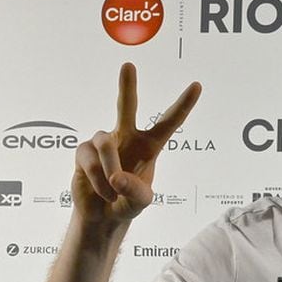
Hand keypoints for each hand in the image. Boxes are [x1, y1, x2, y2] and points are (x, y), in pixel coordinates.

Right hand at [72, 62, 200, 223]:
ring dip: (110, 169)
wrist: (103, 216)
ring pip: (105, 143)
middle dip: (127, 86)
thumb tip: (116, 177)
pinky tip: (102, 191)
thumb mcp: (141, 202)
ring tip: (113, 190)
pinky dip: (97, 179)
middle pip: (127, 107)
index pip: (169, 122)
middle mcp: (127, 137)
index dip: (183, 104)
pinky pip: (90, 159)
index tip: (197, 85)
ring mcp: (104, 142)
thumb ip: (136, 191)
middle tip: (128, 65)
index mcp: (150, 146)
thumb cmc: (128, 204)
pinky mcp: (84, 151)